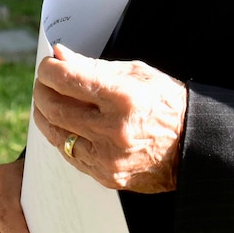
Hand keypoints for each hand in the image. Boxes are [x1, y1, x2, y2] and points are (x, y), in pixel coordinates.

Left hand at [32, 44, 186, 193]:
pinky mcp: (105, 176)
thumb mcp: (135, 73)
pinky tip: (64, 123)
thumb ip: (93, 66)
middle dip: (41, 90)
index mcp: (123, 96)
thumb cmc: (164, 101)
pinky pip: (69, 154)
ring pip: (56, 134)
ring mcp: (108, 157)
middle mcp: (113, 129)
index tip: (48, 64)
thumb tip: (60, 55)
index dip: (50, 69)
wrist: (192, 144)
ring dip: (44, 114)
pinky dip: (61, 135)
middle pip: (55, 108)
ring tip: (47, 101)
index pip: (68, 79)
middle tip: (43, 81)